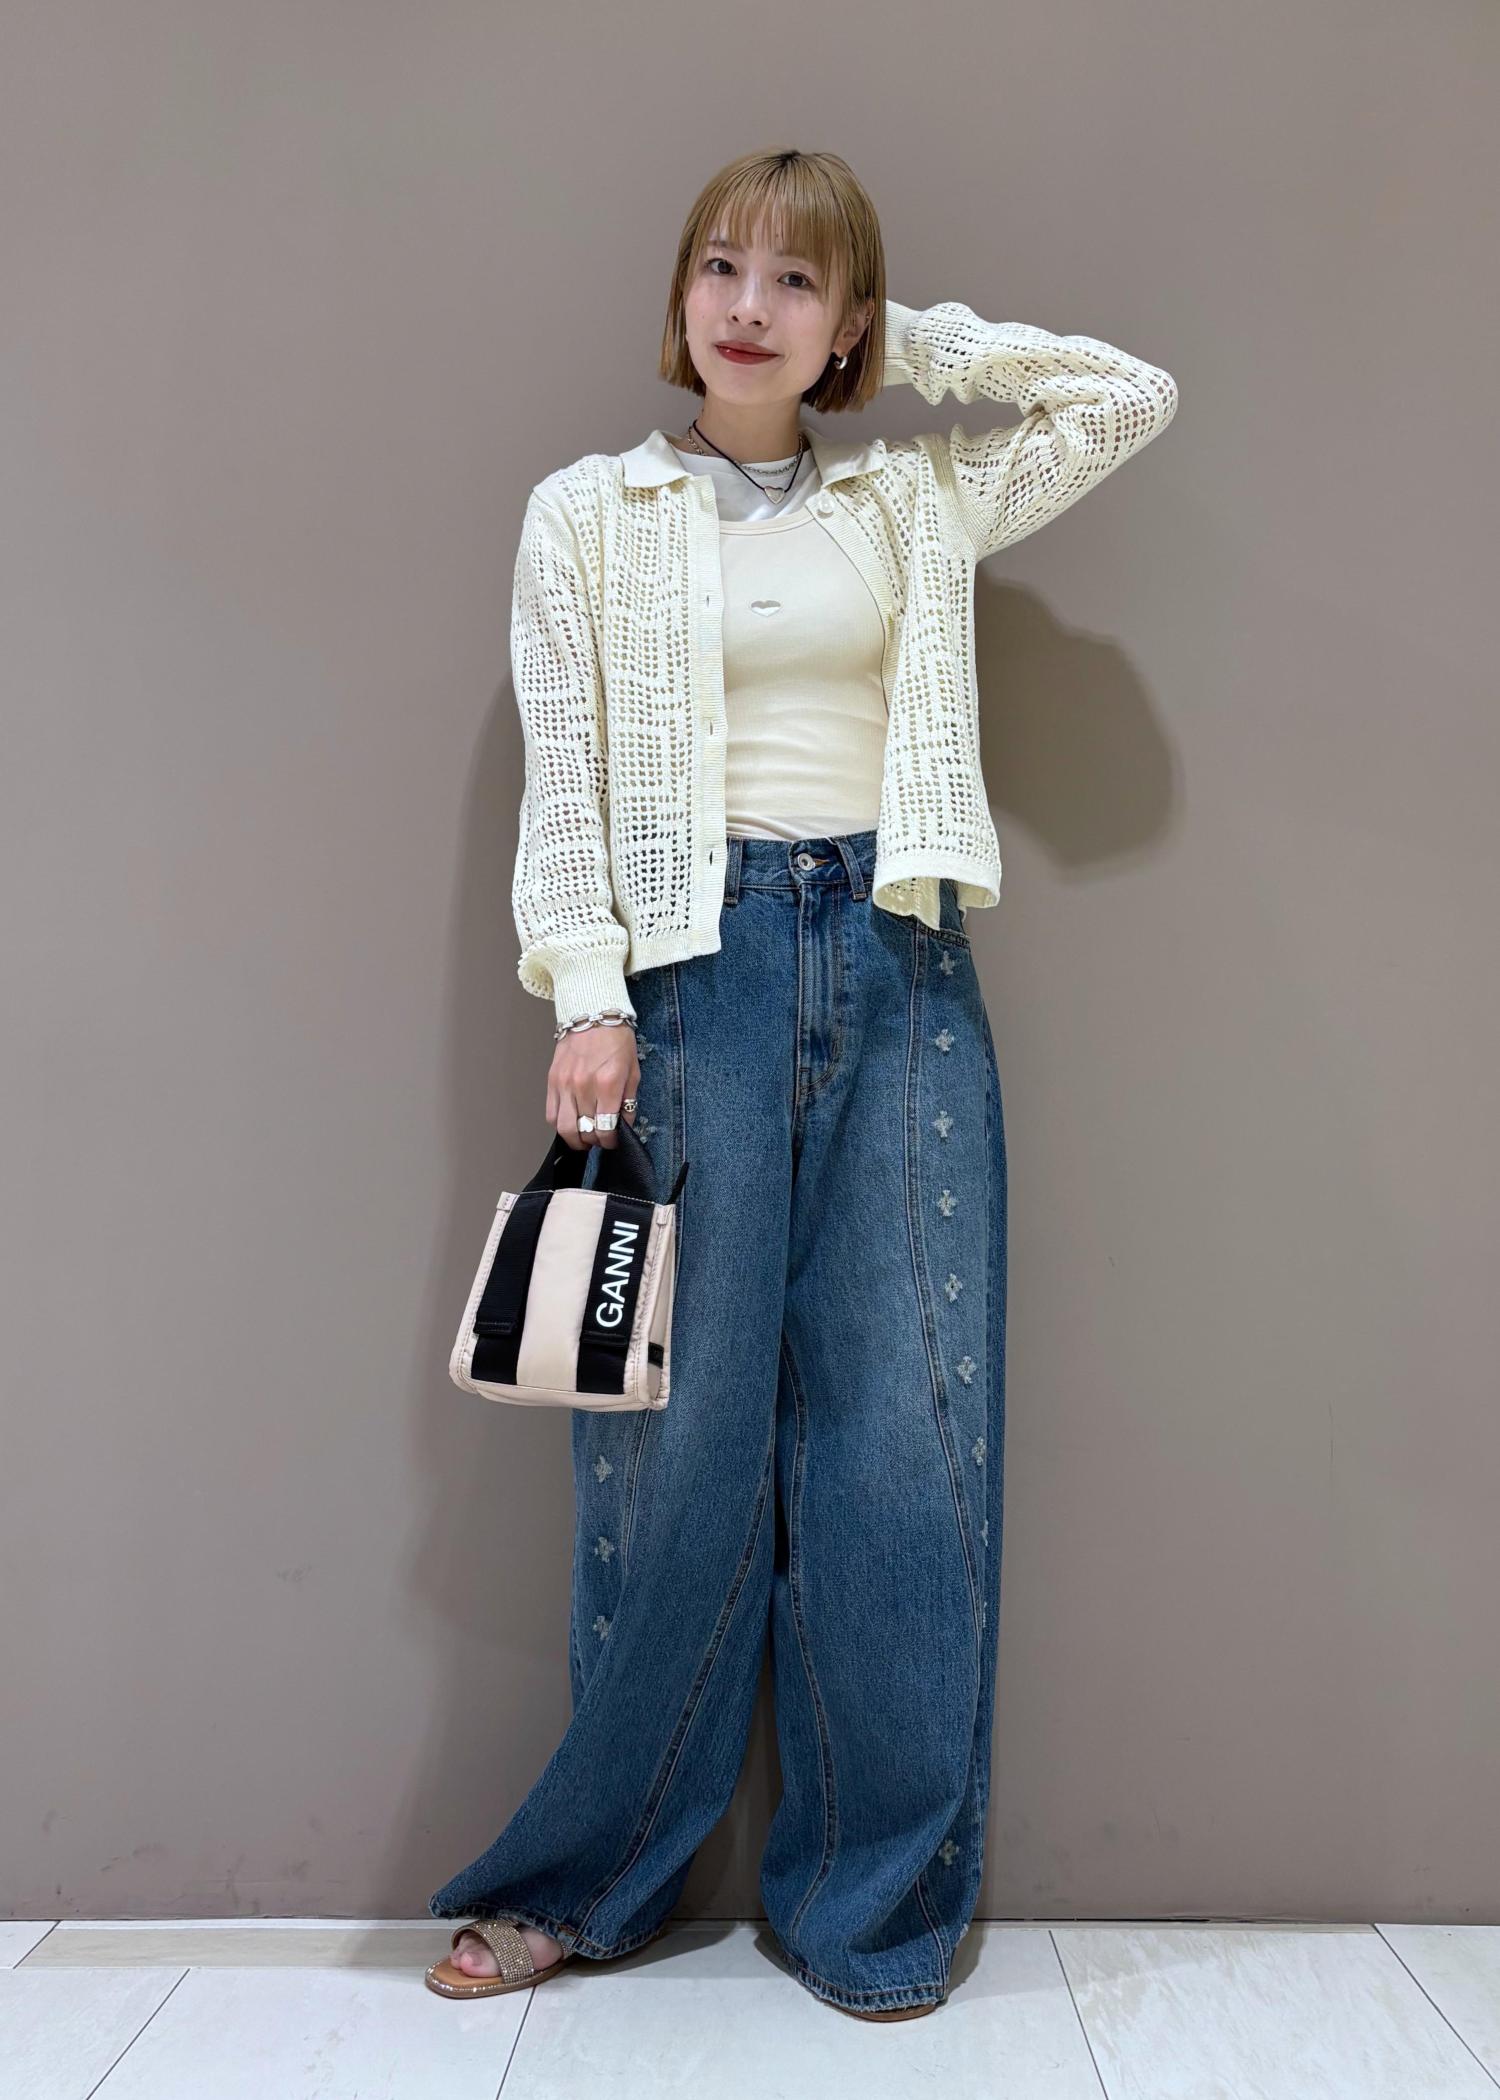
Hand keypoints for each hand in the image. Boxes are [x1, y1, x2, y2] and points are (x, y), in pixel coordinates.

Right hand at [547, 1023, 639, 1151]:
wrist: (592, 1013)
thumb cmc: (616, 1039)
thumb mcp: (633, 1071)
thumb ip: (629, 1101)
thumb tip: (624, 1125)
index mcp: (608, 1084)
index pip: (606, 1128)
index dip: (610, 1142)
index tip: (612, 1141)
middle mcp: (584, 1086)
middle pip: (584, 1131)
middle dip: (593, 1142)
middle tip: (599, 1139)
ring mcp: (564, 1084)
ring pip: (564, 1127)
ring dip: (575, 1138)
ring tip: (583, 1136)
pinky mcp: (552, 1080)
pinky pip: (550, 1113)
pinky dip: (560, 1124)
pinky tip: (570, 1122)